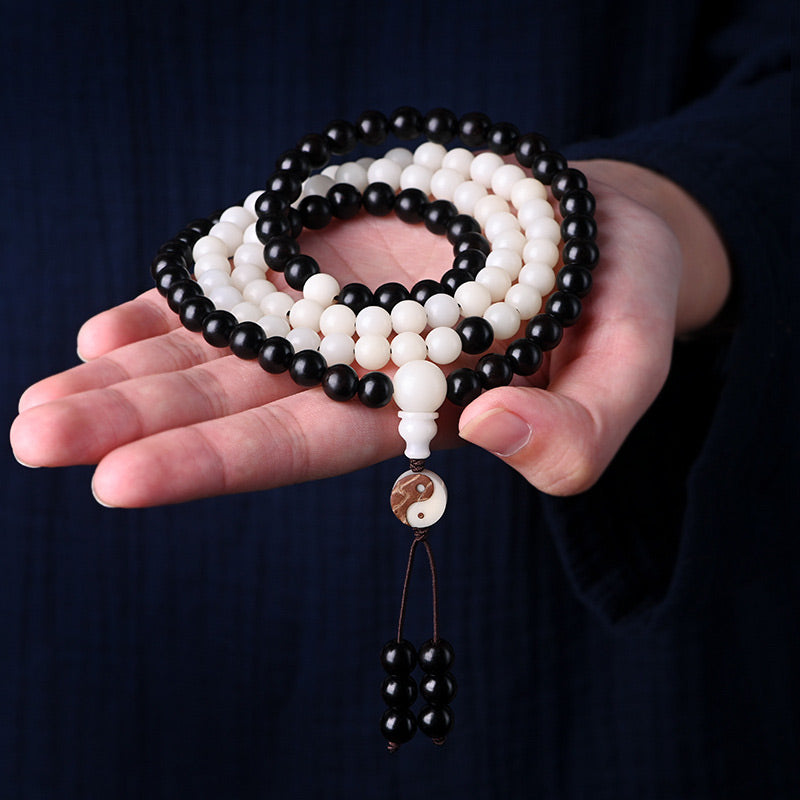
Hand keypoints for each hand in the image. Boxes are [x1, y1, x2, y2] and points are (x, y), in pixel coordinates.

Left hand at [9, 160, 729, 505]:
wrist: (602, 228)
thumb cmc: (626, 301)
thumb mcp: (636, 366)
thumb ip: (582, 428)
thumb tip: (493, 432)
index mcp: (420, 411)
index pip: (306, 448)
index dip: (217, 464)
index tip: (117, 483)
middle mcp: (361, 369)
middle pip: (239, 402)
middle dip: (138, 420)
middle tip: (35, 436)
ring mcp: (339, 309)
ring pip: (224, 346)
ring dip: (134, 368)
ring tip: (44, 396)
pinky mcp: (334, 255)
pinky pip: (244, 282)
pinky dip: (177, 302)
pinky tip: (109, 326)